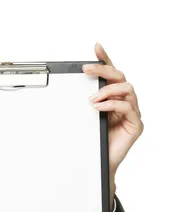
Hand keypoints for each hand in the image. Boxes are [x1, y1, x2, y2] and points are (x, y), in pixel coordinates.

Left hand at [83, 43, 143, 199]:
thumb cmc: (94, 140)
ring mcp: (132, 112)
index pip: (111, 74)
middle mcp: (125, 101)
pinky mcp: (136, 124)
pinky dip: (112, 104)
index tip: (95, 47)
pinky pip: (127, 107)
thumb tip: (75, 88)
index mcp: (113, 97)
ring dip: (107, 90)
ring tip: (92, 99)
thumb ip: (87, 102)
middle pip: (119, 76)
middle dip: (103, 69)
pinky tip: (98, 108)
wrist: (100, 163)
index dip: (105, 58)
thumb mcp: (87, 116)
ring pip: (126, 89)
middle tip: (86, 69)